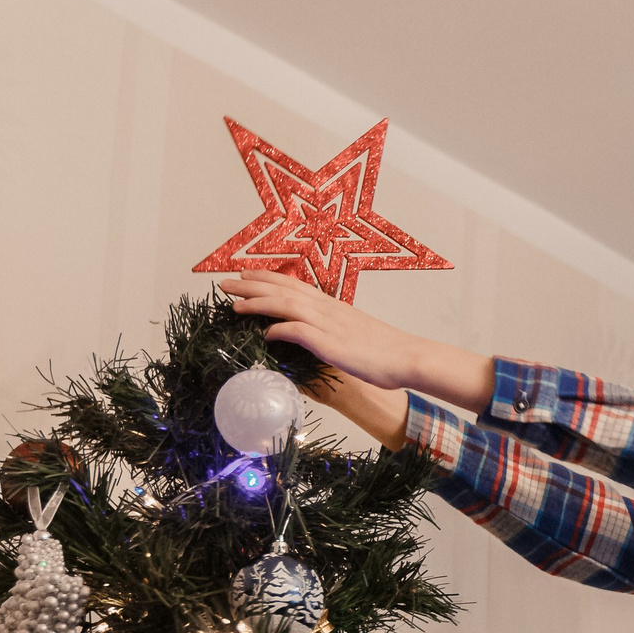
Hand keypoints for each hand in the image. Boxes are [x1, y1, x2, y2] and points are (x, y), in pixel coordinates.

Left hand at [217, 274, 494, 415]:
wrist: (409, 357)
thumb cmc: (385, 351)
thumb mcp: (352, 335)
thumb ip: (329, 332)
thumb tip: (309, 337)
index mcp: (332, 306)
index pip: (292, 284)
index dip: (265, 278)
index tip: (244, 274)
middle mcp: (327, 309)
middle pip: (283, 289)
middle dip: (251, 284)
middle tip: (223, 282)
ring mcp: (329, 324)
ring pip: (286, 305)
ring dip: (258, 302)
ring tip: (234, 303)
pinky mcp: (332, 344)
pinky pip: (299, 331)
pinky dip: (280, 328)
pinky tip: (265, 333)